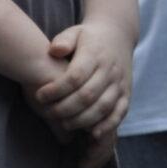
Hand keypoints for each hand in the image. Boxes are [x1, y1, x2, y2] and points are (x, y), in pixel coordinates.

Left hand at [33, 21, 132, 166]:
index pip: (75, 77)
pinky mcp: (127, 94)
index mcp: (95, 55)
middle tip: (48, 113)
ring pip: (103, 107)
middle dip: (65, 108)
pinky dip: (107, 126)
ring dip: (82, 120)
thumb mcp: (75, 32)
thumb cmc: (89, 38)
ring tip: (64, 124)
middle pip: (87, 95)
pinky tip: (92, 135)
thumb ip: (63, 40)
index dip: (56, 89)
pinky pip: (119, 113)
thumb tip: (55, 50)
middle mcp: (110, 70)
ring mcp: (120, 84)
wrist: (118, 35)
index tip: (39, 95)